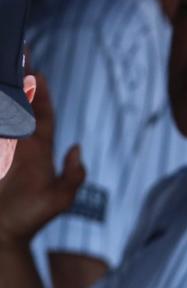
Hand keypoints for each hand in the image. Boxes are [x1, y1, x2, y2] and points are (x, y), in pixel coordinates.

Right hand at [0, 73, 85, 246]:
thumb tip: (77, 148)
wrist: (1, 235)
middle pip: (18, 104)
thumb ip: (73, 175)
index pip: (41, 114)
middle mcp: (18, 143)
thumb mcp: (60, 199)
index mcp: (38, 150)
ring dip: (2, 89)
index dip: (40, 93)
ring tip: (1, 65)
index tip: (37, 70)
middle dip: (17, 79)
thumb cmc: (30, 218)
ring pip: (2, 111)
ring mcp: (1, 148)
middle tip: (15, 51)